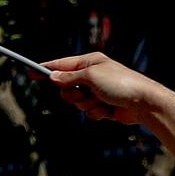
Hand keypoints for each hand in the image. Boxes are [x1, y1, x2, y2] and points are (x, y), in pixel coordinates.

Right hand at [43, 53, 174, 127]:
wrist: (144, 103)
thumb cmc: (120, 84)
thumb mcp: (91, 76)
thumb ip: (69, 76)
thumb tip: (53, 76)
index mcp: (90, 62)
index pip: (62, 64)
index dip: (46, 69)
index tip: (30, 73)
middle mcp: (92, 75)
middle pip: (66, 87)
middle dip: (72, 95)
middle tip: (82, 94)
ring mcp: (98, 91)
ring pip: (76, 102)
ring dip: (86, 105)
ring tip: (101, 101)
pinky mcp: (103, 105)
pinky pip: (88, 112)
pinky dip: (96, 113)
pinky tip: (108, 110)